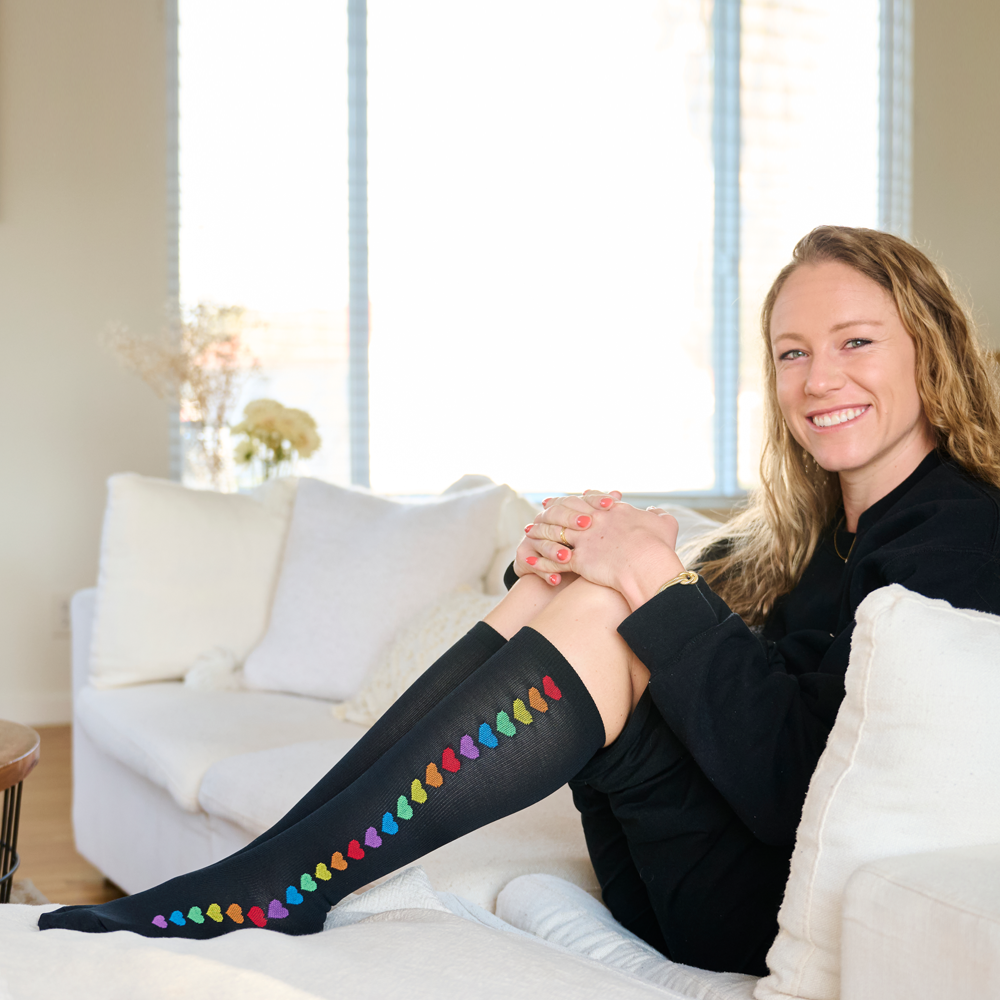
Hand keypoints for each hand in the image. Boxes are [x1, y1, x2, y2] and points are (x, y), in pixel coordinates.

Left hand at [524, 494, 685, 609]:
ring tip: (529, 532)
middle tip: (542, 508)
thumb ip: (659, 515)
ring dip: (541, 532)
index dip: (580, 498)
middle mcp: (594, 521)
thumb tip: (656, 512)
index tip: (572, 496)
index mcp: (613, 511)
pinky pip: (554, 559)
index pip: (592, 499)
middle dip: (553, 509)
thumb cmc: (658, 546)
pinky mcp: (578, 559)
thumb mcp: (664, 524)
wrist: (647, 564)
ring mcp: (584, 539)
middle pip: (567, 510)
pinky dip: (540, 560)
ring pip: (555, 532)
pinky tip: (530, 560)